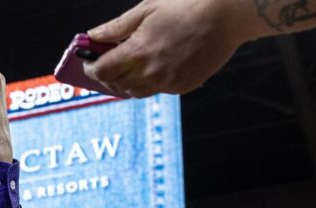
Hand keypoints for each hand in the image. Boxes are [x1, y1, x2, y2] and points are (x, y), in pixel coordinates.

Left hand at [84, 0, 257, 98]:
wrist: (227, 15)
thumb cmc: (186, 5)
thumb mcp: (147, 9)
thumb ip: (117, 27)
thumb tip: (93, 36)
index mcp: (138, 52)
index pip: (103, 71)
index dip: (91, 68)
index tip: (89, 63)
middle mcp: (151, 73)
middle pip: (117, 85)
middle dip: (107, 76)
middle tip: (106, 65)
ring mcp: (168, 83)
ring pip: (137, 92)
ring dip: (127, 82)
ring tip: (128, 67)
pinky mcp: (183, 86)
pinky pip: (158, 90)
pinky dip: (150, 81)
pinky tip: (155, 65)